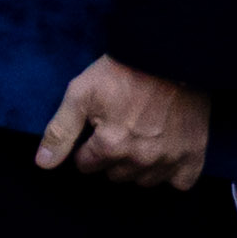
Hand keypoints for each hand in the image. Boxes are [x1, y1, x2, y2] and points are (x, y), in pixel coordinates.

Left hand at [37, 52, 212, 188]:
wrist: (169, 53)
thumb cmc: (122, 71)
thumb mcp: (81, 93)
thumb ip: (60, 131)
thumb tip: (43, 164)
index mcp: (111, 146)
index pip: (86, 165)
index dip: (87, 147)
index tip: (96, 128)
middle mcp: (141, 159)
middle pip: (114, 175)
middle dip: (111, 157)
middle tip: (120, 127)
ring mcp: (169, 159)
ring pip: (144, 181)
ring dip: (138, 166)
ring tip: (141, 136)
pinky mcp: (193, 155)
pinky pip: (180, 183)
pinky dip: (172, 174)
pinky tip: (165, 154)